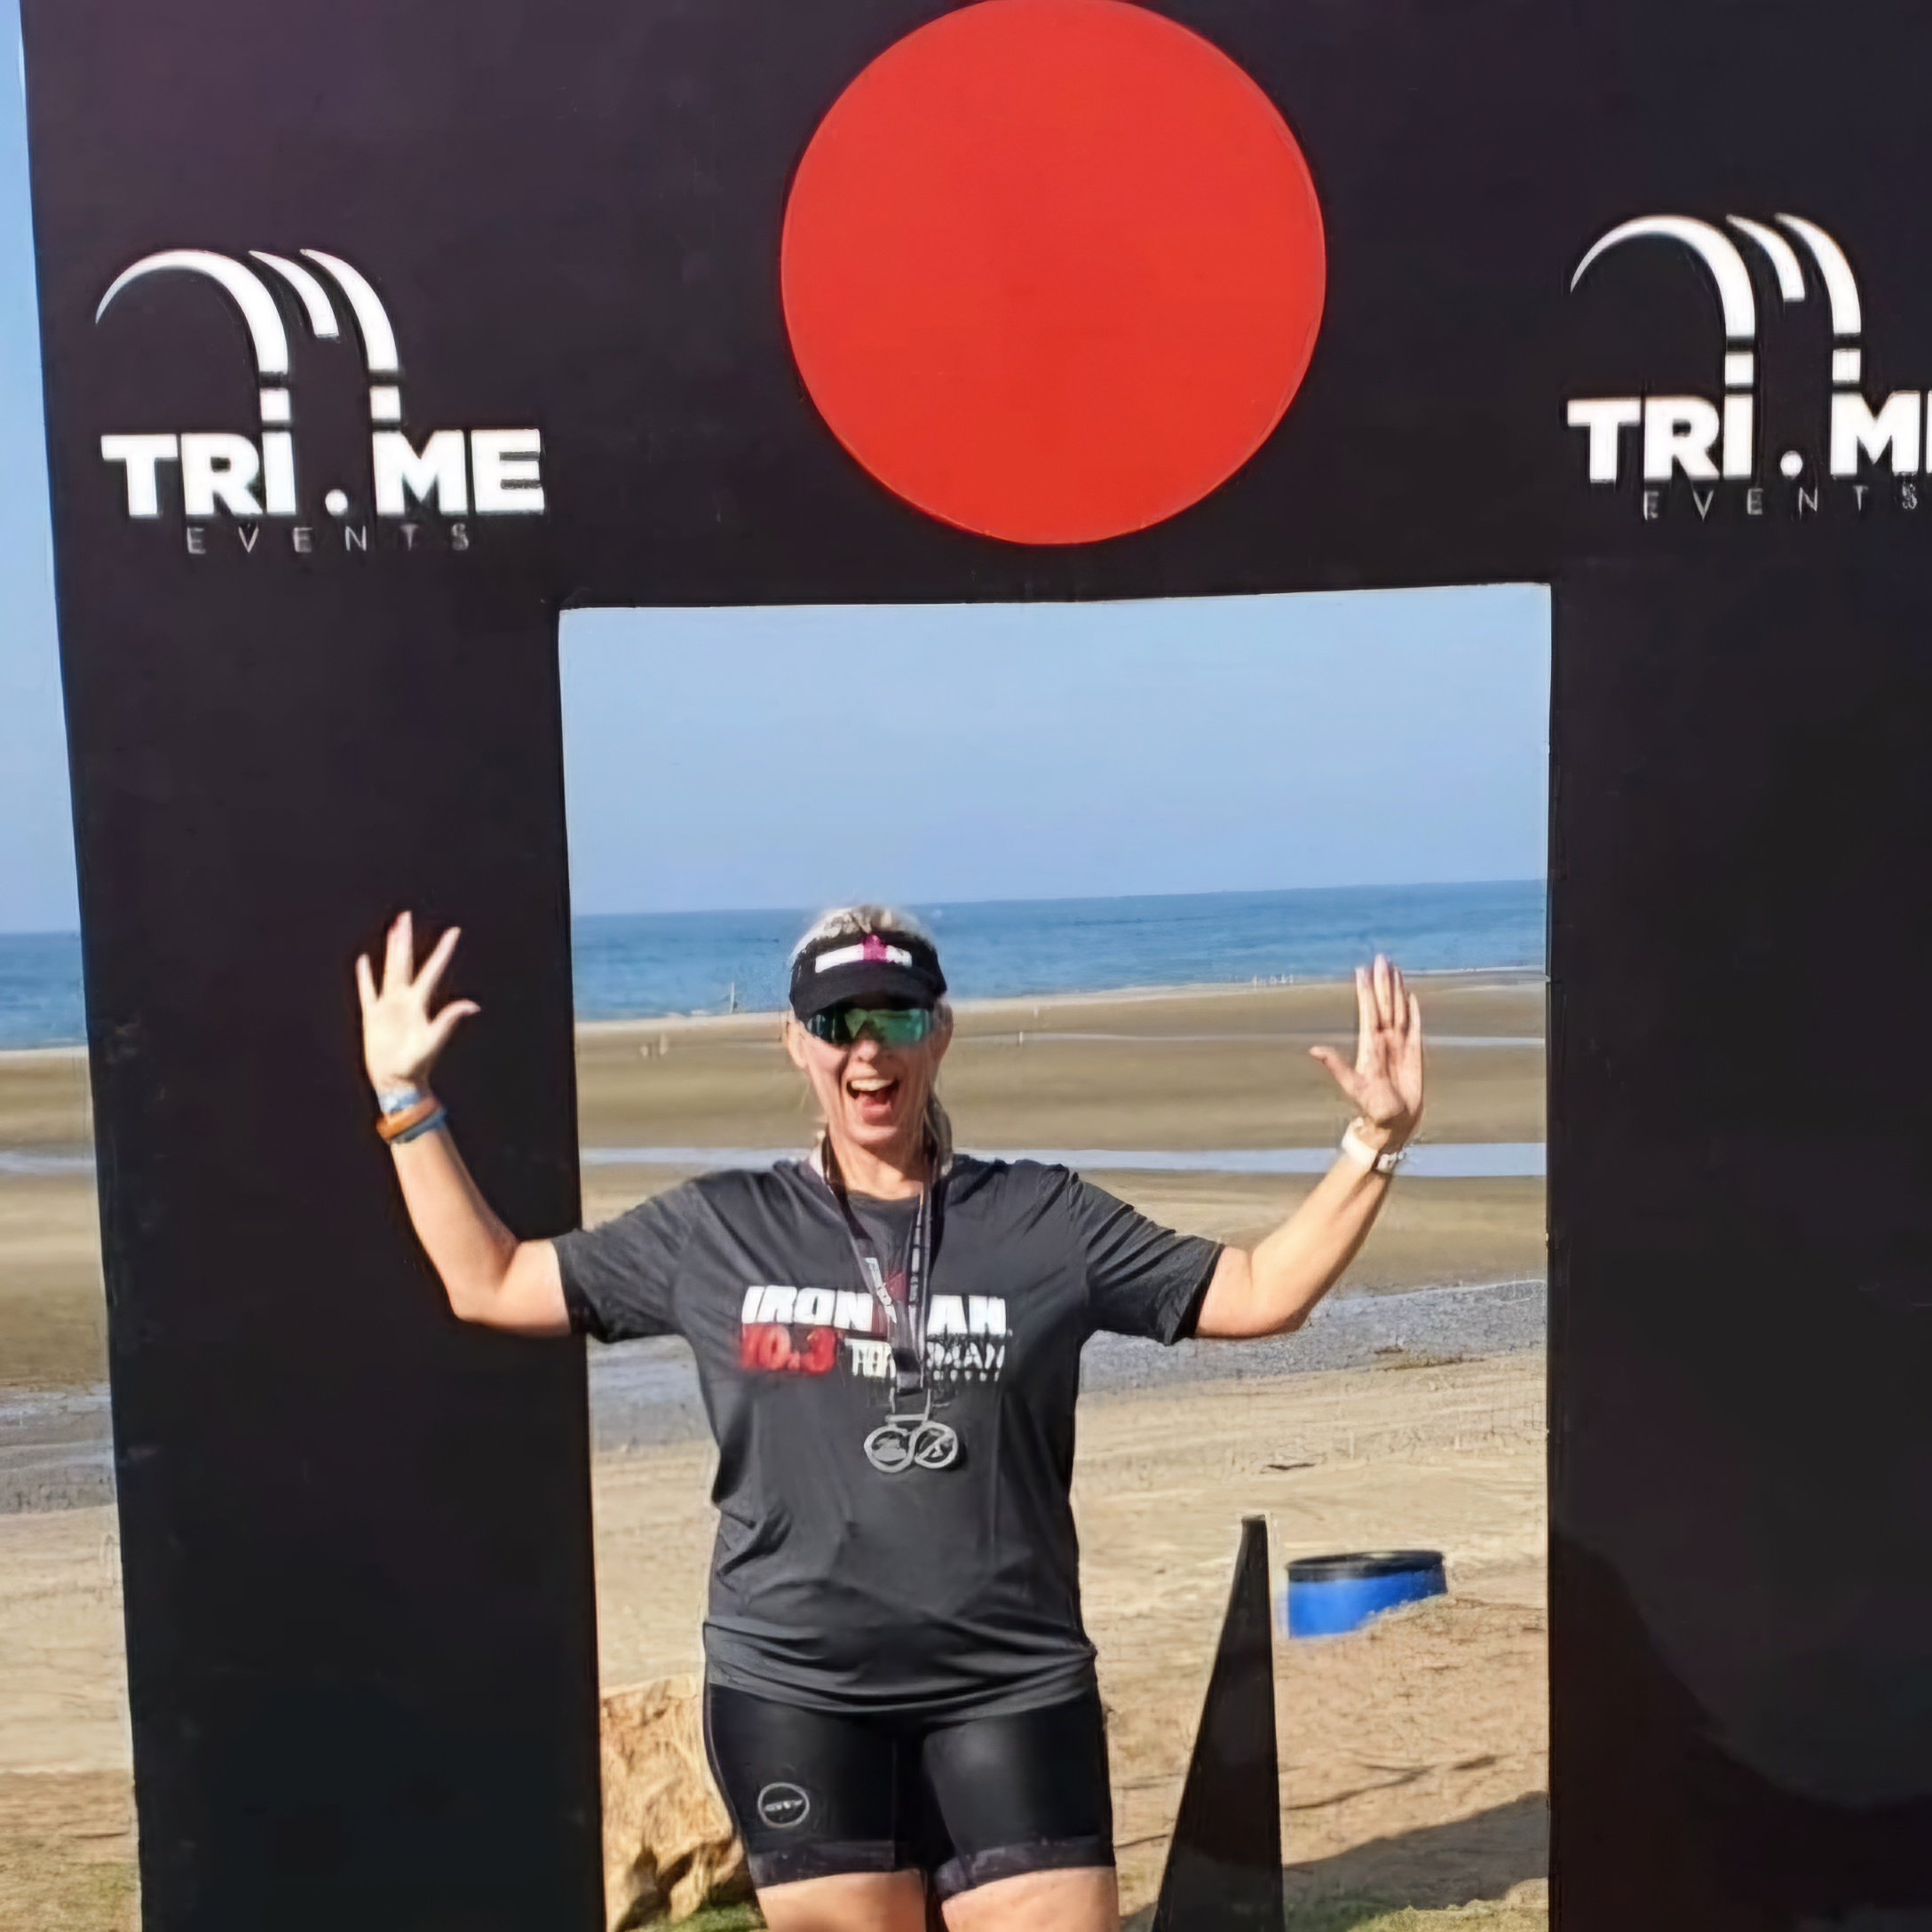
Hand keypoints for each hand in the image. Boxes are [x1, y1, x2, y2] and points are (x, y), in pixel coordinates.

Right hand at [354, 911, 478, 1098]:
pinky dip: (365, 977)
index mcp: (419, 1003)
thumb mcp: (434, 1041)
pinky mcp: (372, 1016)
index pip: (433, 970)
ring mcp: (388, 1006)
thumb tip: (473, 1005)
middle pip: (405, 963)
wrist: (397, 1081)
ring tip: (392, 930)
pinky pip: (367, 991)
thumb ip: (449, 1020)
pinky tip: (364, 961)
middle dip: (405, 940)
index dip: (443, 951)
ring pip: (388, 970)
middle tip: (405, 916)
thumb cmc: (417, 1064)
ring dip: (390, 950)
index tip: (454, 931)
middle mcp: (405, 1000)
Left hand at [1309, 955, 1423, 1151]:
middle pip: (1385, 1004)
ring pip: (1399, 1010)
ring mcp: (1399, 1045)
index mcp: (1370, 1045)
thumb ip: (1336, 1066)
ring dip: (1397, 991)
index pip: (1369, 1011)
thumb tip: (1314, 1050)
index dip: (1366, 991)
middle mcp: (1384, 1041)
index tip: (1363, 970)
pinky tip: (1411, 996)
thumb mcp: (1353, 1086)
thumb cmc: (1373, 1109)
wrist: (1394, 1124)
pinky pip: (1415, 1027)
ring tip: (1395, 970)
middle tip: (1381, 959)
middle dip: (1383, 982)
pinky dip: (1414, 1011)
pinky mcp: (1414, 1054)